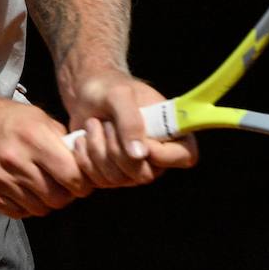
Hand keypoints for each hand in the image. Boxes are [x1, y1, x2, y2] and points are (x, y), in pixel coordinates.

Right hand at [0, 97, 93, 218]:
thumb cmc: (5, 119)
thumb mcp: (37, 117)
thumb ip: (61, 140)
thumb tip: (84, 161)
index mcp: (33, 137)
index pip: (72, 176)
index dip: (81, 183)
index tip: (80, 182)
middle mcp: (14, 159)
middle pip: (56, 198)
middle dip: (64, 195)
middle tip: (61, 186)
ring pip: (37, 209)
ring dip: (43, 201)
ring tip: (38, 185)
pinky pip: (16, 212)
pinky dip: (23, 205)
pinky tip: (20, 188)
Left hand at [64, 70, 198, 188]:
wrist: (85, 95)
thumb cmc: (109, 88)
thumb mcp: (119, 95)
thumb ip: (130, 121)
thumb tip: (139, 155)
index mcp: (171, 131)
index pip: (185, 156)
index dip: (162, 154)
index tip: (140, 138)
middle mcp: (156, 155)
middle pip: (144, 174)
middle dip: (117, 148)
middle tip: (107, 123)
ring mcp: (134, 168)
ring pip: (118, 178)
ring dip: (98, 149)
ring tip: (93, 124)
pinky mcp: (111, 175)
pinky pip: (99, 180)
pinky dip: (85, 157)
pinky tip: (83, 138)